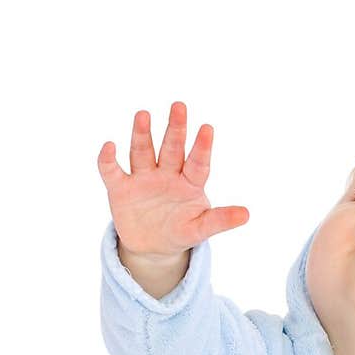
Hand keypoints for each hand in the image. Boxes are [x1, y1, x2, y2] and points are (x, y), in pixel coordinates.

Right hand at [96, 101, 249, 257]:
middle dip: (175, 129)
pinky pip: (112, 171)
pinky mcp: (121, 187)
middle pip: (171, 148)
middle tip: (179, 106)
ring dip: (142, 134)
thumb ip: (220, 220)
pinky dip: (108, 160)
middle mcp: (166, 174)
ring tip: (144, 115)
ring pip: (142, 151)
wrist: (152, 247)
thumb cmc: (180, 231)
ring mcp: (143, 178)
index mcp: (189, 182)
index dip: (202, 147)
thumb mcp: (200, 229)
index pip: (197, 162)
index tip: (207, 128)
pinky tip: (109, 147)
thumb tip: (247, 214)